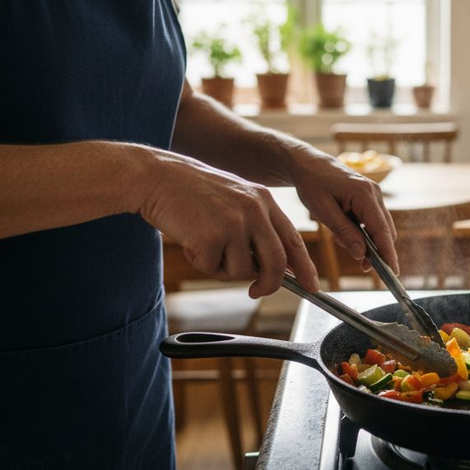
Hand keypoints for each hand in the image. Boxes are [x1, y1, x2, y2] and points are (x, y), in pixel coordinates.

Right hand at [137, 149, 317, 297]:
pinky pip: (213, 268)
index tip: (312, 287)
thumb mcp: (234, 200)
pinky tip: (190, 240)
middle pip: (276, 263)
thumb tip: (270, 267)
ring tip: (204, 242)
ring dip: (222, 267)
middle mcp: (255, 210)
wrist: (156, 177)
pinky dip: (200, 262)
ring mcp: (234, 223)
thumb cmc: (191, 192)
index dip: (305, 267)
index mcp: (264, 200)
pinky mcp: (211, 237)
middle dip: (269, 284)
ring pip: (242, 271)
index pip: (293, 239)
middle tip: (256, 292)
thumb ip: (255, 227)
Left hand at [290, 152, 398, 273]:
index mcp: (364, 194)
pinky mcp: (369, 197)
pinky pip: (372, 220)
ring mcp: (374, 194)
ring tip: (344, 244)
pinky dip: (363, 232)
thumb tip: (362, 254)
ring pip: (380, 226)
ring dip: (368, 242)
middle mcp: (375, 193)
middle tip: (363, 267)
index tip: (393, 272)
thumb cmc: (312, 183)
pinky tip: (344, 233)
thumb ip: (344, 232)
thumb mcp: (323, 210)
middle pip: (385, 230)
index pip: (381, 230)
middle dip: (378, 251)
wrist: (307, 164)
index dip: (388, 253)